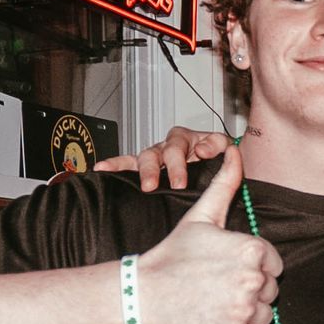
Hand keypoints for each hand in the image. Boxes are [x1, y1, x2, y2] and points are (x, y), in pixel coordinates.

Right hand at [93, 125, 230, 191]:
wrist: (215, 166)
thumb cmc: (216, 155)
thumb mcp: (222, 146)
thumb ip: (217, 144)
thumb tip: (201, 149)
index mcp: (186, 138)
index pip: (178, 146)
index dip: (179, 162)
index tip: (180, 181)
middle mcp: (167, 145)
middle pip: (157, 153)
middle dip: (156, 170)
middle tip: (157, 185)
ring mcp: (155, 156)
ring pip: (142, 158)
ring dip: (141, 171)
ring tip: (142, 185)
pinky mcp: (144, 167)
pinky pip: (126, 163)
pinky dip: (114, 164)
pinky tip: (101, 168)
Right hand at [135, 145, 281, 323]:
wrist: (139, 297)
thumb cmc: (171, 257)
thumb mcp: (200, 217)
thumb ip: (225, 185)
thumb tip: (235, 151)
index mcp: (252, 250)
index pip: (274, 265)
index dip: (251, 269)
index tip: (225, 271)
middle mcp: (253, 281)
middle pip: (269, 292)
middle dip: (247, 292)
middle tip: (214, 289)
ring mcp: (244, 313)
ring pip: (262, 318)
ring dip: (242, 315)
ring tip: (211, 305)